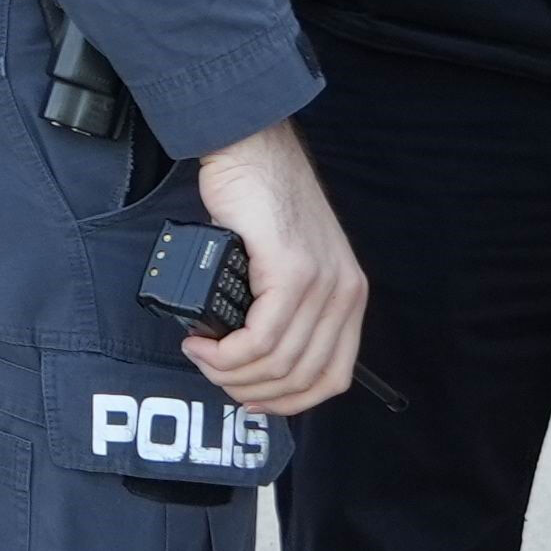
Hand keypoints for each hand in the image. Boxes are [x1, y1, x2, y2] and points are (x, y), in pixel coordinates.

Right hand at [176, 121, 373, 417]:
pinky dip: (226, 354)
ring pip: (277, 364)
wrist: (251, 150)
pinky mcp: (291, 272)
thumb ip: (286, 307)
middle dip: (249, 390)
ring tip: (202, 354)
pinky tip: (203, 343)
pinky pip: (260, 340)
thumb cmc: (260, 201)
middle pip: (301, 378)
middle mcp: (343, 294)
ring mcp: (320, 284)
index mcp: (348, 296)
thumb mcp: (288, 262)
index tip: (252, 399)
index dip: (289, 401)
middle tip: (213, 372)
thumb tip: (257, 359)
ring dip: (230, 372)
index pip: (333, 376)